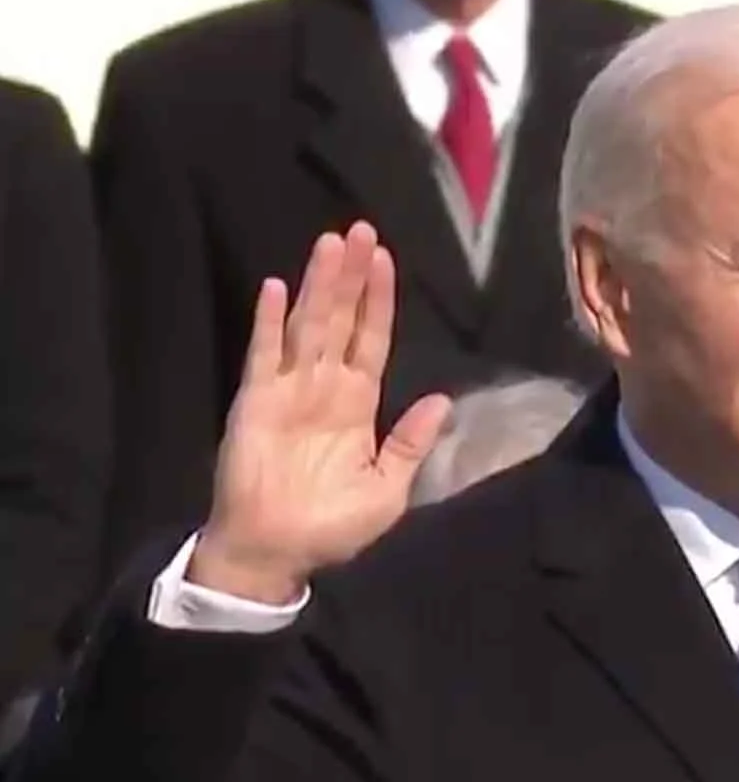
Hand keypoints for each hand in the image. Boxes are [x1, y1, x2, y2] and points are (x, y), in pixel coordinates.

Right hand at [190, 224, 452, 603]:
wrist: (277, 552)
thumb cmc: (332, 526)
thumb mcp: (388, 488)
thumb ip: (410, 442)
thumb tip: (441, 401)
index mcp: (358, 404)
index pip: (372, 339)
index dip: (379, 300)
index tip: (385, 259)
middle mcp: (324, 387)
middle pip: (340, 319)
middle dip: (350, 276)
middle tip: (359, 229)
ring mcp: (288, 390)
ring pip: (306, 326)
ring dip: (317, 285)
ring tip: (329, 243)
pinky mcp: (255, 402)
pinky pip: (263, 355)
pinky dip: (268, 322)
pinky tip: (274, 287)